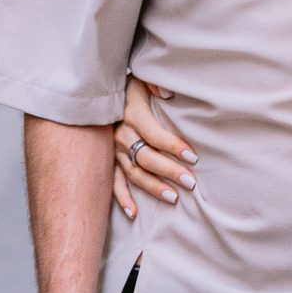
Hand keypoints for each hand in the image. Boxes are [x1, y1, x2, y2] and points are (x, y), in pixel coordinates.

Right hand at [113, 77, 196, 219]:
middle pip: (146, 157)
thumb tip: (168, 93)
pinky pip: (113, 183)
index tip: (193, 156)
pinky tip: (134, 213)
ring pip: (133, 173)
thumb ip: (155, 85)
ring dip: (153, 187)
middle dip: (169, 171)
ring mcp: (113, 150)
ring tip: (173, 198)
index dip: (174, 146)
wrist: (98, 93)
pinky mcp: (107, 160)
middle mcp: (121, 134)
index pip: (155, 135)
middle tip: (190, 182)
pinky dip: (123, 199)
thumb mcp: (141, 78)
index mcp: (132, 114)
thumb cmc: (128, 86)